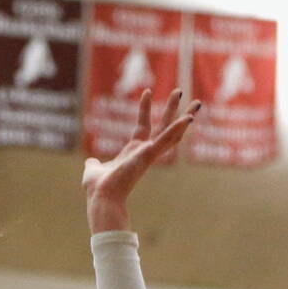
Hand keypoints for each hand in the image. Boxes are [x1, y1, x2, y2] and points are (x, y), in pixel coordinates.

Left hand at [81, 87, 198, 231]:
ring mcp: (149, 153)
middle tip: (182, 93)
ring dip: (184, 116)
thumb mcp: (94, 170)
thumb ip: (94, 164)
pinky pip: (165, 140)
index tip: (147, 91)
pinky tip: (188, 118)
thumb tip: (91, 163)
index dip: (145, 109)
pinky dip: (177, 129)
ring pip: (172, 132)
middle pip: (164, 127)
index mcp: (134, 152)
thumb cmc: (98, 189)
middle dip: (173, 110)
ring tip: (196, 102)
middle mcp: (145, 152)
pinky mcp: (148, 155)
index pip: (143, 126)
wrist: (102, 197)